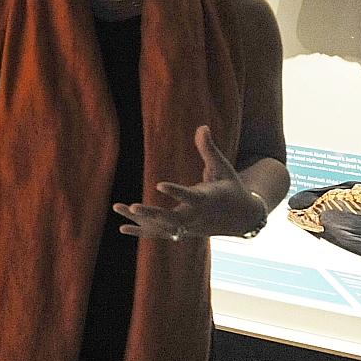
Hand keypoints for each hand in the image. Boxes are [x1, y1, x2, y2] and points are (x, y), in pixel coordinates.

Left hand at [112, 125, 268, 240]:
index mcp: (208, 200)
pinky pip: (160, 234)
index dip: (176, 192)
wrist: (242, 218)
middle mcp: (197, 217)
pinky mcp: (183, 232)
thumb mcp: (223, 167)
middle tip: (133, 207)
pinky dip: (141, 232)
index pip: (191, 197)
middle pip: (173, 219)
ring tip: (118, 207)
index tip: (158, 185)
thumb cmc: (230, 187)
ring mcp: (188, 228)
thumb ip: (209, 149)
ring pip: (162, 228)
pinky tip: (122, 227)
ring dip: (140, 220)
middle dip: (153, 214)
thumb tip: (202, 126)